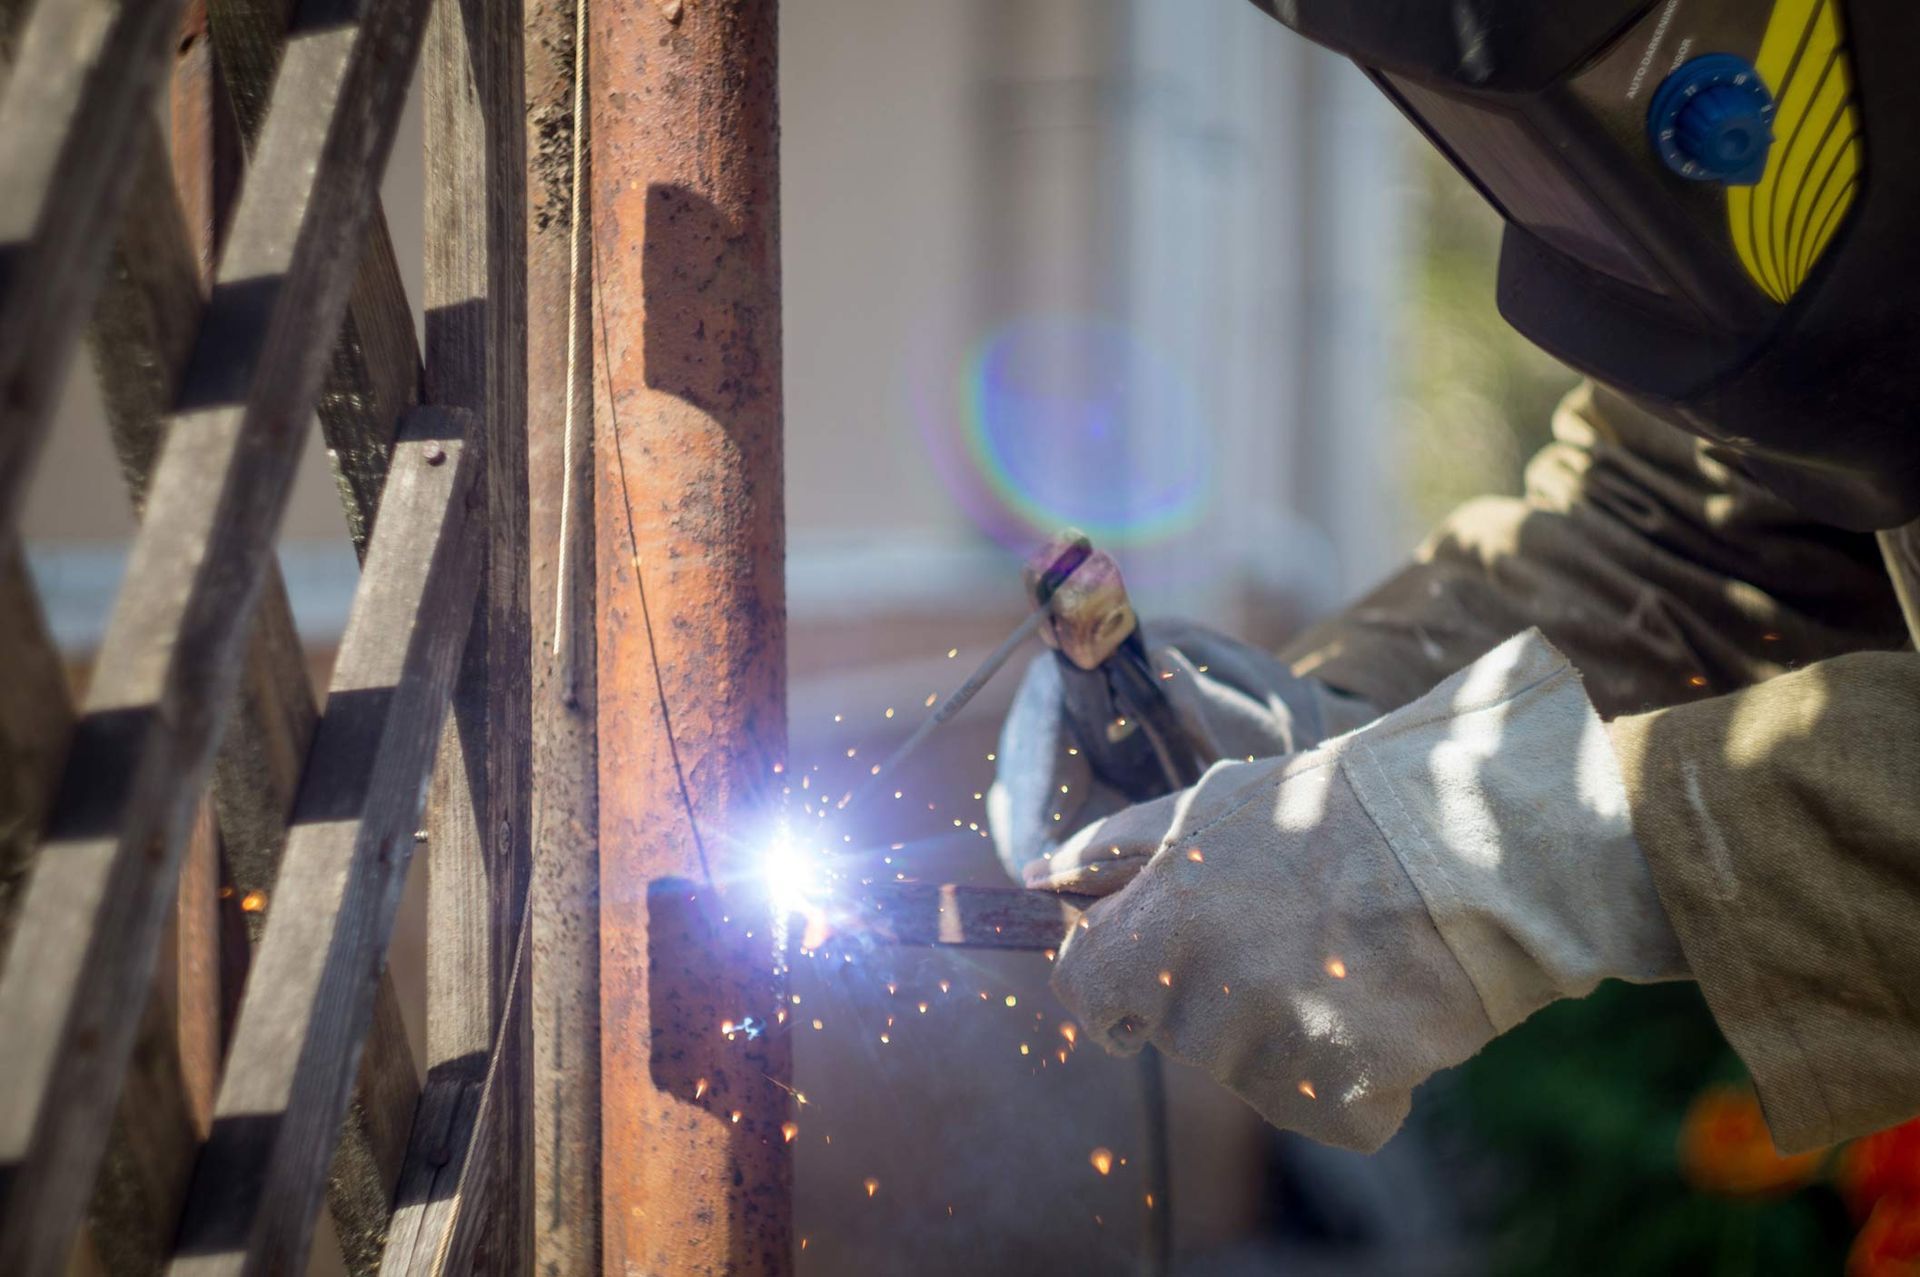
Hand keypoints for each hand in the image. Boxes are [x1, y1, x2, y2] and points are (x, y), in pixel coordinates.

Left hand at [1032, 630, 1686, 1151]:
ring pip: (1251, 1070)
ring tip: (1350, 956)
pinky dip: (1358, 1076)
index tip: (1145, 961)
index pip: (1085, 992)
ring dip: (1290, 1029)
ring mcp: (1270, 1056)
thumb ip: (1116, 849)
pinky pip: (1326, 1107)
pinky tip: (1388, 1007)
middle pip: (1176, 1029)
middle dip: (1216, 988)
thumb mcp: (1212, 803)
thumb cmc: (1340, 807)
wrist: (1478, 842)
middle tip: (1290, 930)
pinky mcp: (1342, 1098)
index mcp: (1158, 928)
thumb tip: (1044, 878)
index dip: (1111, 977)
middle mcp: (1200, 1000)